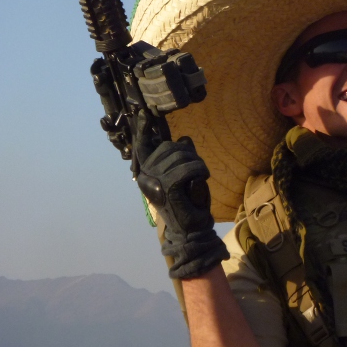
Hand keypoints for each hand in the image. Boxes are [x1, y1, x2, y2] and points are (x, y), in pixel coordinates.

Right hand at [137, 138, 227, 278]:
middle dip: (187, 152)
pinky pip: (187, 168)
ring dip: (197, 162)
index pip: (143, 146)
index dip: (145, 131)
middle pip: (168, 147)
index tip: (144, 117)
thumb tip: (184, 139)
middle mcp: (145, 176)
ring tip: (201, 174)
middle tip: (197, 167)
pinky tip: (203, 176)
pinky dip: (199, 169)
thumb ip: (181, 158)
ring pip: (179, 155)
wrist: (191, 230)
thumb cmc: (189, 203)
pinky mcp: (167, 188)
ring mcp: (154, 182)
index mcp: (145, 174)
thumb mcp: (183, 176)